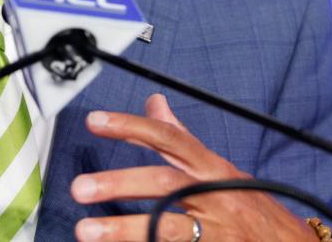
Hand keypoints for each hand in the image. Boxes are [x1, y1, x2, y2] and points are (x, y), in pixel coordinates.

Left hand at [71, 94, 316, 241]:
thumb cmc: (251, 205)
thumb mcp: (219, 169)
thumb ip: (182, 140)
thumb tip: (154, 103)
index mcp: (212, 168)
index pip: (171, 138)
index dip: (133, 126)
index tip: (96, 121)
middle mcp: (215, 197)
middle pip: (165, 184)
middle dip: (121, 183)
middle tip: (81, 187)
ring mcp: (217, 233)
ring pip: (168, 229)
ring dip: (125, 231)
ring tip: (86, 231)